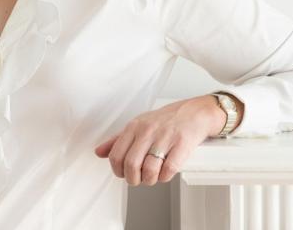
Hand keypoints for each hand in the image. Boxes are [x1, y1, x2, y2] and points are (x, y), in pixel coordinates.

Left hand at [93, 95, 226, 185]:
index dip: (118, 171)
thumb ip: (118, 140)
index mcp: (134, 126)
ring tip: (152, 177)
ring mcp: (165, 138)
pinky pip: (168, 171)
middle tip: (139, 179)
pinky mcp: (181, 145)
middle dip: (133, 179)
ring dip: (150, 180)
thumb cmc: (165, 121)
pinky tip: (165, 172)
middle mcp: (148, 131)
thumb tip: (99, 152)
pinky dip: (165, 177)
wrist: (194, 113)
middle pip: (131, 165)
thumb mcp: (138, 125)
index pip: (116, 155)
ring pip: (149, 170)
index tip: (124, 173)